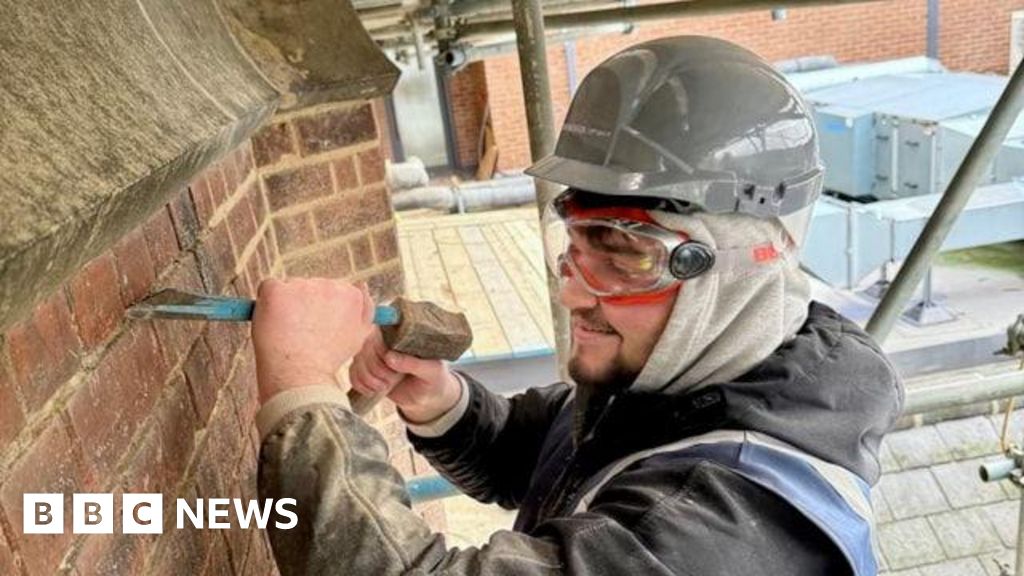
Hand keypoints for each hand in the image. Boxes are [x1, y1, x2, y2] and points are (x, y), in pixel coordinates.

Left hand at [252, 278, 374, 403]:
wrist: (302, 376)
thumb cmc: (328, 361)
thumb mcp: (359, 337)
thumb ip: (364, 310)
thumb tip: (362, 286)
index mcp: (351, 295)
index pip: (332, 291)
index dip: (321, 309)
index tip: (317, 328)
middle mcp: (329, 285)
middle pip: (310, 287)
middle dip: (303, 305)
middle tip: (302, 333)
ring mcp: (301, 285)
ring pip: (289, 289)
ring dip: (286, 306)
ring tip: (289, 334)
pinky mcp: (276, 290)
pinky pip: (268, 289)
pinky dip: (266, 305)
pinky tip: (275, 326)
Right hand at [349, 328, 461, 423]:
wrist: (427, 397)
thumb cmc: (434, 379)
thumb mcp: (432, 371)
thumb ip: (414, 363)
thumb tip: (389, 357)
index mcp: (404, 333)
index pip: (381, 333)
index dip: (381, 351)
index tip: (390, 364)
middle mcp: (385, 339)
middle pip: (366, 349)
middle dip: (377, 370)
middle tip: (392, 379)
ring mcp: (373, 353)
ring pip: (358, 361)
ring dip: (369, 379)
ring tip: (385, 386)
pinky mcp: (365, 367)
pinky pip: (353, 372)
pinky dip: (361, 384)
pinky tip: (374, 390)